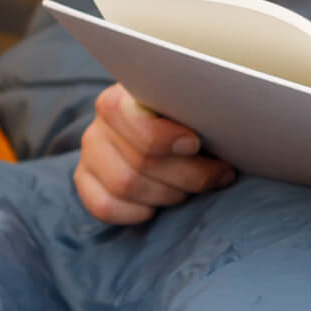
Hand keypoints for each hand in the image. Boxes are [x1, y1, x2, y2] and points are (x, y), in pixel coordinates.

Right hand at [73, 83, 236, 224]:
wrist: (166, 135)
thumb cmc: (188, 122)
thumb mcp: (193, 111)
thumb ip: (198, 114)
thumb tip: (225, 127)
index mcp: (121, 99)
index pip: (125, 115)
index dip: (163, 136)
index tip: (195, 143)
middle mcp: (98, 126)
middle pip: (140, 161)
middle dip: (188, 174)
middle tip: (219, 173)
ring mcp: (90, 156)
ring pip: (126, 186)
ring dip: (170, 194)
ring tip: (193, 188)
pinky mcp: (85, 183)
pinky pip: (105, 207)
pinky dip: (139, 211)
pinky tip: (159, 205)